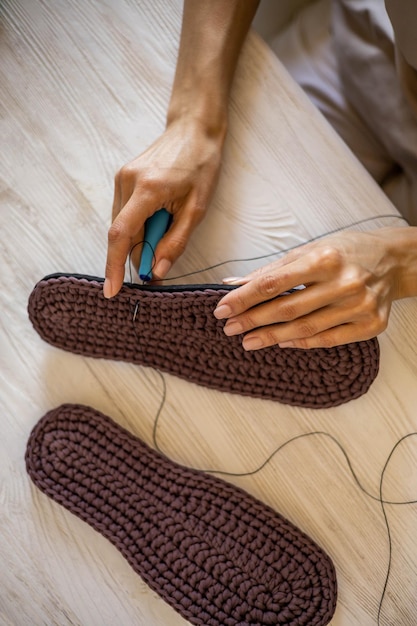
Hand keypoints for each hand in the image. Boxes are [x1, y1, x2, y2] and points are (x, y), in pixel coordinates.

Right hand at [103, 117, 223, 296]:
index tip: (111, 291)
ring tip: (168, 227)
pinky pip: (125, 214)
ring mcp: (121, 179)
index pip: (120, 236)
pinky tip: (159, 218)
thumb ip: (176, 243)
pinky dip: (138, 226)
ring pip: (122, 226)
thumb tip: (157, 272)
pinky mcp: (122, 178)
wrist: (193, 129)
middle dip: (138, 255)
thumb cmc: (201, 166)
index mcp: (146, 190)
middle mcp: (126, 183)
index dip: (113, 266)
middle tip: (159, 266)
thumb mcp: (197, 209)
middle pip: (122, 235)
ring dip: (140, 240)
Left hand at [214, 229, 404, 348]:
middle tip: (230, 328)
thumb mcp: (309, 250)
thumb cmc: (346, 251)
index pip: (274, 282)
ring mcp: (359, 306)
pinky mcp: (371, 325)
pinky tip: (281, 344)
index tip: (222, 309)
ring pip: (305, 328)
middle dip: (253, 320)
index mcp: (325, 258)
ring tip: (248, 341)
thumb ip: (272, 269)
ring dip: (272, 337)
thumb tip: (232, 283)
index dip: (244, 298)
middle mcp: (344, 283)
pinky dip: (301, 343)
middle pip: (287, 308)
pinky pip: (328, 340)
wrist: (394, 261)